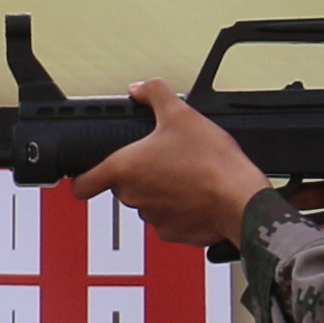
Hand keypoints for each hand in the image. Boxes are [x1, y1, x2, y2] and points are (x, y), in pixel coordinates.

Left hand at [78, 82, 270, 251]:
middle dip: (138, 175)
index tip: (88, 174)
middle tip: (161, 160)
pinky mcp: (174, 233)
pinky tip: (196, 196)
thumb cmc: (210, 162)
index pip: (83, 185)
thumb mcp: (182, 113)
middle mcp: (134, 197)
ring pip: (147, 203)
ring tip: (184, 176)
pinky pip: (169, 220)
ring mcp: (154, 218)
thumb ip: (154, 94)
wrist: (240, 200)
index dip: (83, 178)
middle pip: (122, 188)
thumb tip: (140, 88)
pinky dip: (178, 210)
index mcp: (126, 169)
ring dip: (159, 192)